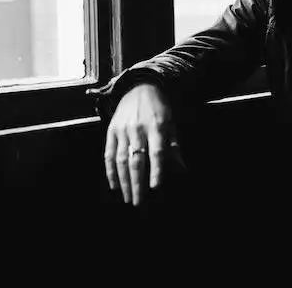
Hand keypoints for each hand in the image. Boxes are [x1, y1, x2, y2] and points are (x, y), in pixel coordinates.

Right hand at [104, 83, 185, 205]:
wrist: (140, 87)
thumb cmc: (160, 108)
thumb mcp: (172, 124)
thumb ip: (174, 147)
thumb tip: (182, 170)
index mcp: (157, 126)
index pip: (157, 152)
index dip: (156, 170)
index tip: (155, 188)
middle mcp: (138, 128)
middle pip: (136, 160)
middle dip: (137, 183)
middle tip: (139, 203)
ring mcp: (123, 129)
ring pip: (121, 160)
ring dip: (124, 182)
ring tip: (128, 198)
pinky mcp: (111, 130)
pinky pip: (109, 154)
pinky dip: (110, 171)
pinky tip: (114, 186)